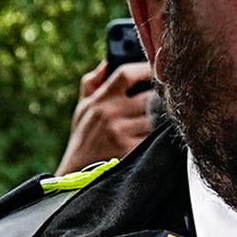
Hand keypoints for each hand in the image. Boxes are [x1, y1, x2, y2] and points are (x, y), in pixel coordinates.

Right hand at [61, 54, 159, 178]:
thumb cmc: (83, 139)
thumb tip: (106, 63)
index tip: (155, 70)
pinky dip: (153, 139)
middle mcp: (110, 113)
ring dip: (157, 122)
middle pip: (148, 97)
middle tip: (159, 104)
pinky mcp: (130, 149)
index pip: (126, 74)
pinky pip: (152, 138)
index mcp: (100, 99)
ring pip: (153, 118)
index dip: (144, 69)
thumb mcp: (82, 109)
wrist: (77, 173)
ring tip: (152, 126)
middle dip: (156, 101)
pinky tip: (148, 141)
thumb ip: (92, 84)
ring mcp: (120, 131)